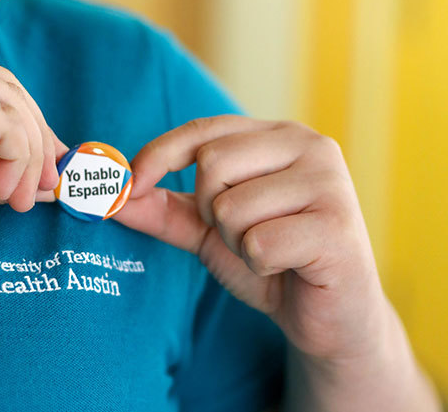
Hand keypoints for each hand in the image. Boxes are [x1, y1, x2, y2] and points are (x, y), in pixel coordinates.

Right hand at [0, 38, 64, 255]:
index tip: (46, 162)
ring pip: (9, 100)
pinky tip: (7, 190)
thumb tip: (39, 181)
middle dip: (37, 133)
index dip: (25, 121)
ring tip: (23, 196)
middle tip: (50, 181)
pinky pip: (3, 121)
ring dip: (31, 151)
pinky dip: (19, 155)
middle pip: (4, 85)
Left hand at [115, 115, 387, 362]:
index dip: (160, 154)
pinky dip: (260, 266)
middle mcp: (309, 146)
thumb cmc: (272, 261)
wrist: (331, 318)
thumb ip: (163, 207)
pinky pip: (259, 244)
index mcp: (279, 136)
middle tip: (241, 235)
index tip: (131, 184)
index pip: (205, 130)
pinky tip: (288, 268)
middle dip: (210, 213)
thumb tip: (109, 193)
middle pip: (212, 164)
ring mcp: (329, 183)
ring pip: (231, 208)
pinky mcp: (338, 226)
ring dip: (236, 243)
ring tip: (269, 252)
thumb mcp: (209, 229)